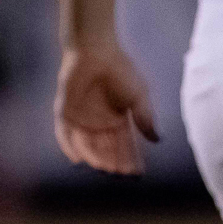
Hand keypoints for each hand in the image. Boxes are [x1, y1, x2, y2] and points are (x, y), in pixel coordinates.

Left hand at [54, 39, 158, 174]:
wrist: (96, 50)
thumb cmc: (120, 70)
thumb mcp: (139, 96)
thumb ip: (145, 118)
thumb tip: (158, 140)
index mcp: (117, 119)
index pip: (125, 145)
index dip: (130, 159)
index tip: (136, 173)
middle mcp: (99, 121)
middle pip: (106, 148)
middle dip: (113, 161)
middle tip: (120, 173)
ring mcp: (81, 117)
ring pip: (87, 144)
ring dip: (95, 157)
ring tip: (105, 167)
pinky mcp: (65, 110)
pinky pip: (64, 132)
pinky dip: (68, 145)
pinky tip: (76, 159)